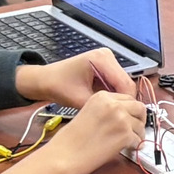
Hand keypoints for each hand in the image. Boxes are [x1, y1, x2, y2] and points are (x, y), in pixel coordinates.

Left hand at [18, 51, 136, 107]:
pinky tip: (109, 105)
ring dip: (119, 98)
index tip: (127, 117)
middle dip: (124, 100)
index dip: (128, 102)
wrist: (45, 80)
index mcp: (102, 59)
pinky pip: (116, 82)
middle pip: (126, 82)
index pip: (125, 83)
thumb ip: (101, 107)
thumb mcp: (79, 100)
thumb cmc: (57, 86)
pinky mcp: (106, 66)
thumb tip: (119, 117)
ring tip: (114, 112)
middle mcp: (107, 56)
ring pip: (123, 83)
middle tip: (121, 117)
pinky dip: (114, 94)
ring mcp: (107, 60)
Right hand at [31, 92, 152, 173]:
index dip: (131, 110)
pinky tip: (126, 148)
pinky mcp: (125, 135)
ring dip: (137, 134)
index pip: (128, 98)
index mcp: (102, 96)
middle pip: (139, 108)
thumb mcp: (87, 112)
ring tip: (128, 142)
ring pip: (141, 125)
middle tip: (136, 129)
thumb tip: (124, 115)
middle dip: (140, 119)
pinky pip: (139, 140)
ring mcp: (120, 119)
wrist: (63, 156)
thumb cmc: (69, 139)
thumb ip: (106, 110)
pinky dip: (134, 146)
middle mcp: (113, 104)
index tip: (131, 117)